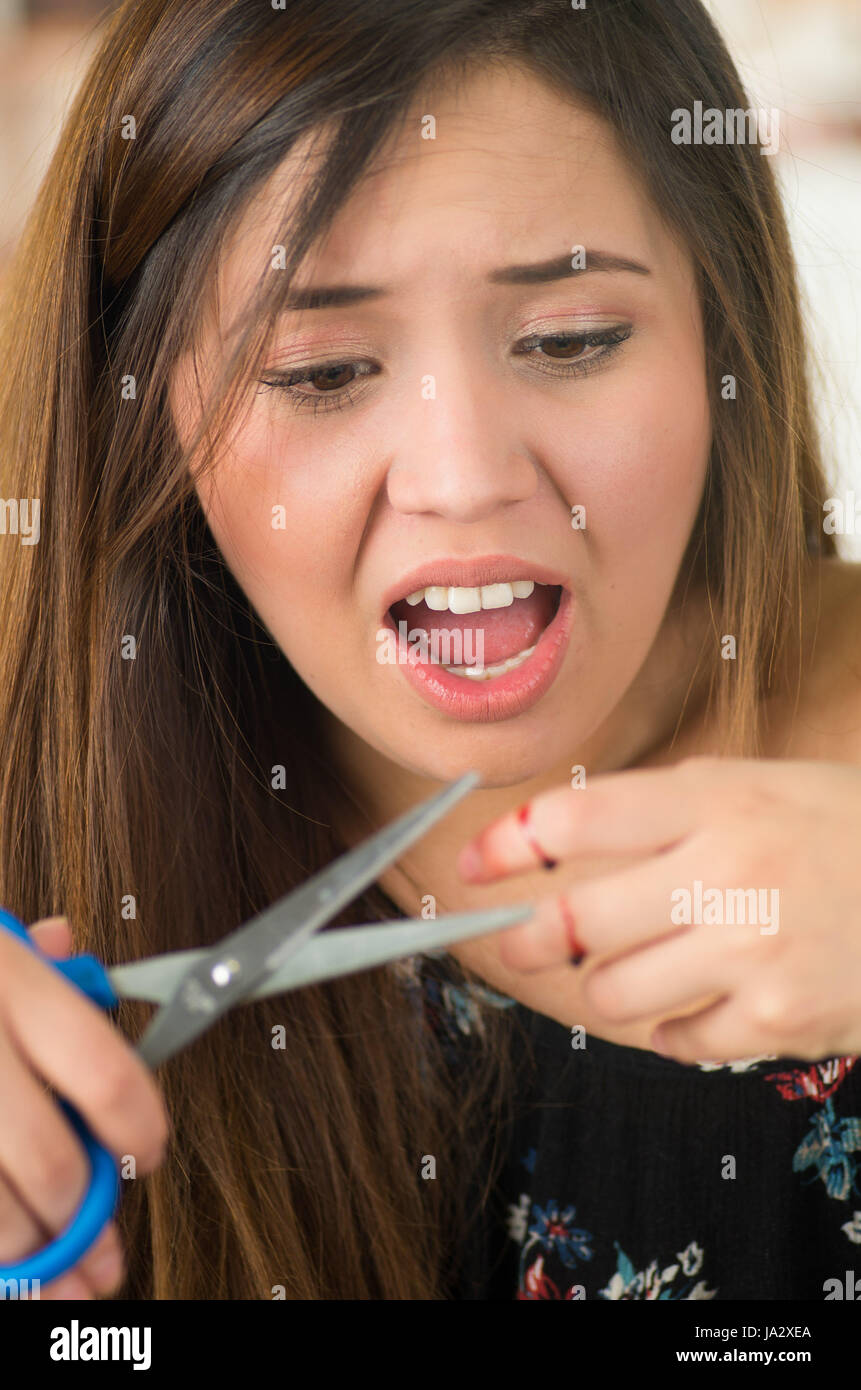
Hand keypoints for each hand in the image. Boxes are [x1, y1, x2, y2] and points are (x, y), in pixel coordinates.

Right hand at [0, 916, 168, 1298]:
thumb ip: (28, 960)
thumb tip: (69, 956)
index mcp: (1, 980)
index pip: (102, 1071)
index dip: (138, 1127)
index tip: (147, 1151)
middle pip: (47, 1163)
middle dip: (78, 1214)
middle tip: (91, 1230)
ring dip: (24, 1254)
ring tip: (39, 1257)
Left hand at [457, 757, 860, 1062]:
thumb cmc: (841, 829)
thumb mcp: (755, 785)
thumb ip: (661, 808)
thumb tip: (552, 836)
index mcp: (713, 800)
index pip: (573, 819)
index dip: (506, 845)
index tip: (476, 864)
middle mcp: (726, 871)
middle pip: (574, 921)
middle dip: (531, 937)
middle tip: (522, 939)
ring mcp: (752, 950)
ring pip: (611, 992)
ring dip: (608, 983)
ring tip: (643, 964)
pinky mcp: (778, 1017)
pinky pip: (676, 1040)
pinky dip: (674, 1027)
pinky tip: (703, 998)